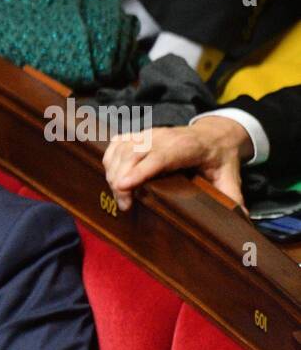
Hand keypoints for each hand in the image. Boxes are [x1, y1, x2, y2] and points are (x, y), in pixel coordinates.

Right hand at [103, 116, 251, 210]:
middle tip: (125, 205)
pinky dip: (109, 159)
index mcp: (187, 146)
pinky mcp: (138, 134)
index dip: (140, 170)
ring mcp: (148, 133)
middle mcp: (164, 136)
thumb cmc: (218, 157)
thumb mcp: (230, 175)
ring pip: (121, 149)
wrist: (214, 133)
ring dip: (113, 172)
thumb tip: (241, 217)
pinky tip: (112, 176)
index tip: (123, 186)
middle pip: (133, 154)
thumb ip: (232, 195)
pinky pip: (116, 144)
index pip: (159, 156)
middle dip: (121, 179)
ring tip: (120, 196)